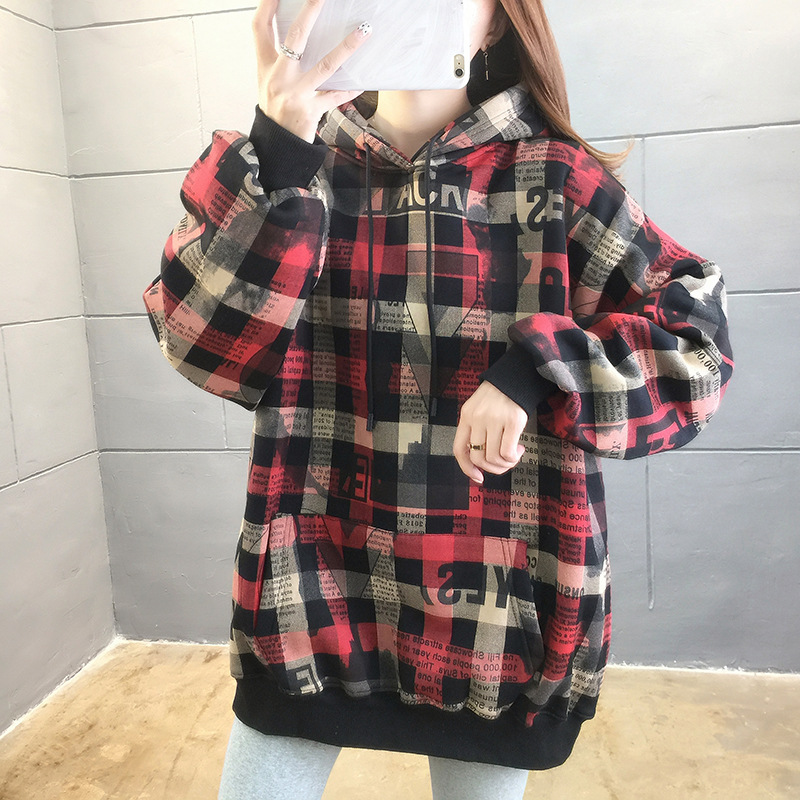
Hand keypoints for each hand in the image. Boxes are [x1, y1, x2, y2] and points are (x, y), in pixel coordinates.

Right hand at [253, 0, 371, 141]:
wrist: (277, 145)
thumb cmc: (275, 110)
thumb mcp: (268, 81)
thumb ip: (279, 57)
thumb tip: (298, 32)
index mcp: (266, 66)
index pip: (260, 28)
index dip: (267, 5)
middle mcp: (279, 78)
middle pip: (294, 39)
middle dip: (309, 13)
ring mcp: (296, 94)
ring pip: (325, 65)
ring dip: (346, 47)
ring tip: (363, 31)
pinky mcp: (310, 111)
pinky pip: (336, 97)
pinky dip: (350, 89)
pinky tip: (363, 81)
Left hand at [453, 382, 527, 483]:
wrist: (516, 377)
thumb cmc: (497, 398)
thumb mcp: (478, 410)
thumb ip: (475, 431)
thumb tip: (479, 463)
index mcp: (466, 417)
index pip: (459, 449)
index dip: (466, 468)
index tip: (478, 477)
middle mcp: (477, 418)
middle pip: (478, 458)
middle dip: (492, 468)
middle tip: (503, 463)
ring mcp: (495, 419)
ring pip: (494, 457)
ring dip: (506, 463)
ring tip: (514, 455)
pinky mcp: (513, 421)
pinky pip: (508, 452)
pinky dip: (514, 457)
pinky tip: (520, 449)